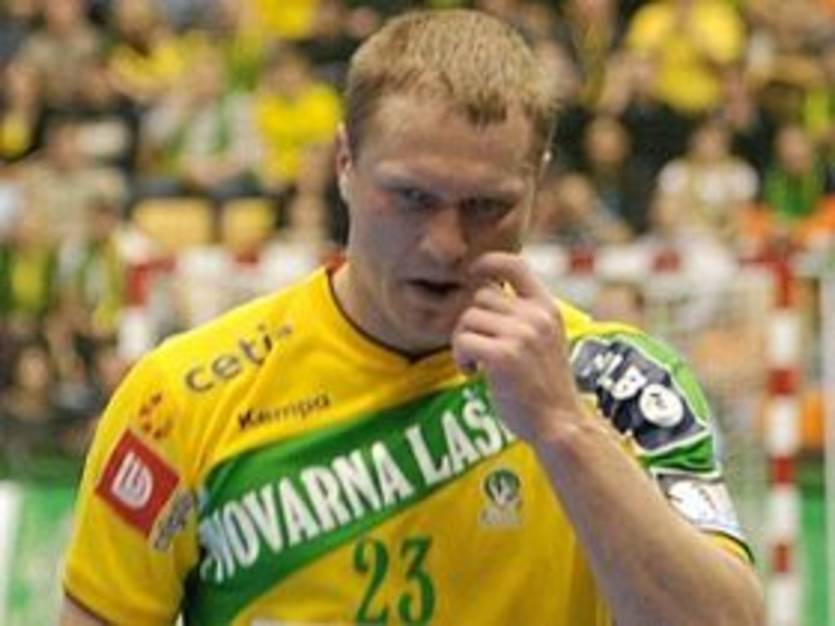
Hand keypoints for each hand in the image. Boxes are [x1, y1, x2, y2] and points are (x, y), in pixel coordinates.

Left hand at [452, 252, 582, 443]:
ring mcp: (521, 336)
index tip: (473, 273)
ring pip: (467, 319)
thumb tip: (482, 291)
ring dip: (463, 342)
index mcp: (547, 309)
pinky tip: (474, 374)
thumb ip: (523, 315)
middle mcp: (536, 317)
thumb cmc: (545, 386)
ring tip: (477, 364)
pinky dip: (461, 358)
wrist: (560, 424)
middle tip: (478, 349)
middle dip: (471, 322)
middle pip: (480, 297)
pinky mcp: (503, 357)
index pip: (514, 265)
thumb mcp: (545, 340)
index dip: (488, 263)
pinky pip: (463, 341)